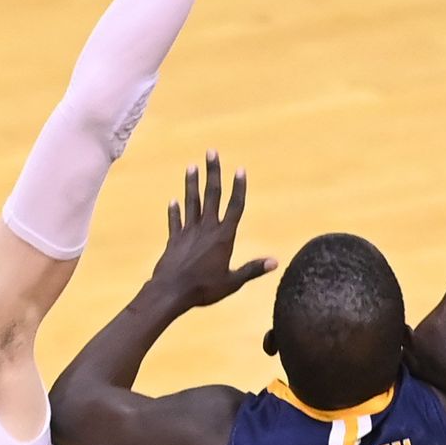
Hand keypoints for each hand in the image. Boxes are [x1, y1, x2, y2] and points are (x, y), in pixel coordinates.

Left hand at [150, 155, 276, 308]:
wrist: (171, 292)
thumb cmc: (204, 289)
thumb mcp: (232, 282)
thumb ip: (252, 269)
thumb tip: (275, 262)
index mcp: (223, 237)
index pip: (234, 207)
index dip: (239, 188)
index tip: (240, 169)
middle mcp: (206, 229)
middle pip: (211, 195)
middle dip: (212, 172)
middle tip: (211, 152)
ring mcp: (188, 232)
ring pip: (191, 202)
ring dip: (191, 184)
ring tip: (191, 167)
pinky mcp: (174, 240)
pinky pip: (175, 221)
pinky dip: (174, 211)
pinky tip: (173, 201)